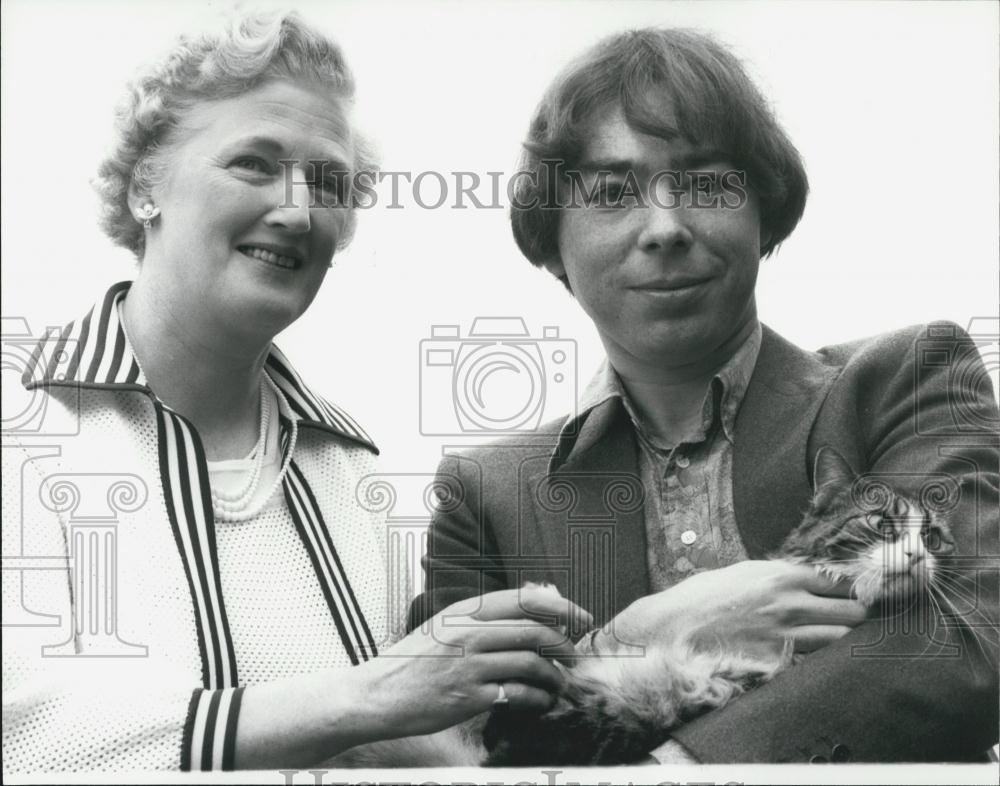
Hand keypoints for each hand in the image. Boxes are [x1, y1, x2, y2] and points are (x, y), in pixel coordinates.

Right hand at [356, 586, 592, 738]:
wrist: (378, 694)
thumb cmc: (415, 660)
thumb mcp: (446, 625)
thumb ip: (487, 614)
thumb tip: (539, 596)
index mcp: (464, 611)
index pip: (524, 600)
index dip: (560, 606)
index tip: (582, 617)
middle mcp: (468, 633)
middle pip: (533, 631)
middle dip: (564, 645)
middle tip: (574, 657)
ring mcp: (468, 665)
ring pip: (530, 664)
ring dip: (554, 676)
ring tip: (560, 683)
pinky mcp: (468, 697)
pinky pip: (518, 694)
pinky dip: (538, 698)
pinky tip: (541, 702)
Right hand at [596, 560, 866, 656]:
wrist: (674, 629)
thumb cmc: (702, 598)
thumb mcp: (742, 573)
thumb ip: (778, 576)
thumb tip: (808, 579)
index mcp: (782, 576)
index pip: (841, 580)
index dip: (851, 588)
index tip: (853, 593)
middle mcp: (790, 604)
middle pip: (853, 612)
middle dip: (854, 615)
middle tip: (847, 618)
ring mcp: (786, 636)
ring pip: (840, 640)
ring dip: (840, 640)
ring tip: (830, 638)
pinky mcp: (778, 663)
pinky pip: (813, 662)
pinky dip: (817, 660)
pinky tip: (808, 657)